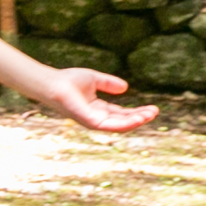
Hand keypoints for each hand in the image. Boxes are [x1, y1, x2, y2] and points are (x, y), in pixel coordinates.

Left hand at [36, 66, 158, 135]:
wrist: (51, 83)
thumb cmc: (68, 80)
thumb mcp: (93, 79)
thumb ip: (108, 83)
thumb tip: (125, 87)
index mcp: (98, 109)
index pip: (122, 114)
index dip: (137, 112)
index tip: (152, 108)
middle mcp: (97, 118)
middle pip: (123, 121)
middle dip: (140, 117)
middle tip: (154, 112)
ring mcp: (93, 121)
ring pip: (120, 126)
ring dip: (136, 121)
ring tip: (150, 115)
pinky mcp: (90, 121)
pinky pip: (110, 126)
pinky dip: (125, 123)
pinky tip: (137, 118)